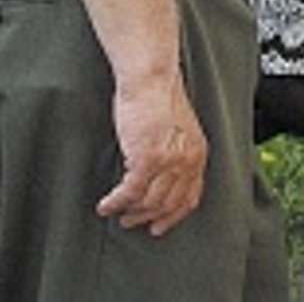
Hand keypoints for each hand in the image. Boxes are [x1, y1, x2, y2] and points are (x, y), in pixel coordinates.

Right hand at [95, 74, 208, 235]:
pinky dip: (116, 203)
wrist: (151, 78)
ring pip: (149, 202)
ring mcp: (168, 162)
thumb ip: (175, 152)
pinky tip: (105, 206)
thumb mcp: (177, 129)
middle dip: (148, 217)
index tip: (159, 226)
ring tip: (118, 213)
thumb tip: (158, 176)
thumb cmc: (158, 97)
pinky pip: (130, 193)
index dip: (173, 216)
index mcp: (197, 154)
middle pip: (168, 204)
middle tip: (132, 221)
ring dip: (130, 212)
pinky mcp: (147, 159)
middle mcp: (187, 161)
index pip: (190, 197)